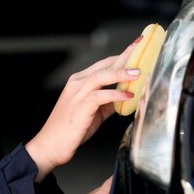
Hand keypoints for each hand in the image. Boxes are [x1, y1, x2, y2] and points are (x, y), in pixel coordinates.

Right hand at [25, 39, 139, 179]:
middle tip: (142, 48)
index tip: (138, 50)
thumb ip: (108, 102)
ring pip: (101, 76)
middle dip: (125, 56)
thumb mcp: (93, 113)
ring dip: (121, 73)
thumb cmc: (70, 130)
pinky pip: (100, 96)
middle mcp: (77, 83)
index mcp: (79, 82)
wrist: (50, 145)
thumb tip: (126, 97)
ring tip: (138, 72)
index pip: (104, 64)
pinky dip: (115, 94)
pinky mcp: (80, 106)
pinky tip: (128, 95)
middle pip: (105, 65)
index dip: (122, 57)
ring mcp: (77, 94)